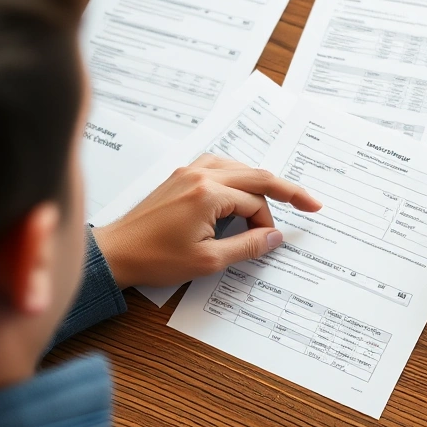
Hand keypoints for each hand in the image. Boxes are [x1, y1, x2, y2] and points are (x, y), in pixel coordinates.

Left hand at [92, 154, 321, 289]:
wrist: (115, 253)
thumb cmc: (154, 258)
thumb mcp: (208, 260)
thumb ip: (248, 246)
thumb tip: (275, 237)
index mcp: (208, 193)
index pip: (255, 204)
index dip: (266, 226)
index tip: (267, 243)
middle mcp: (200, 174)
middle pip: (255, 176)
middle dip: (286, 191)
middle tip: (311, 203)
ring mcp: (188, 172)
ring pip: (239, 167)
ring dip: (259, 182)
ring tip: (277, 196)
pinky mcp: (179, 177)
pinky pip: (218, 165)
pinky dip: (237, 176)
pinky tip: (242, 187)